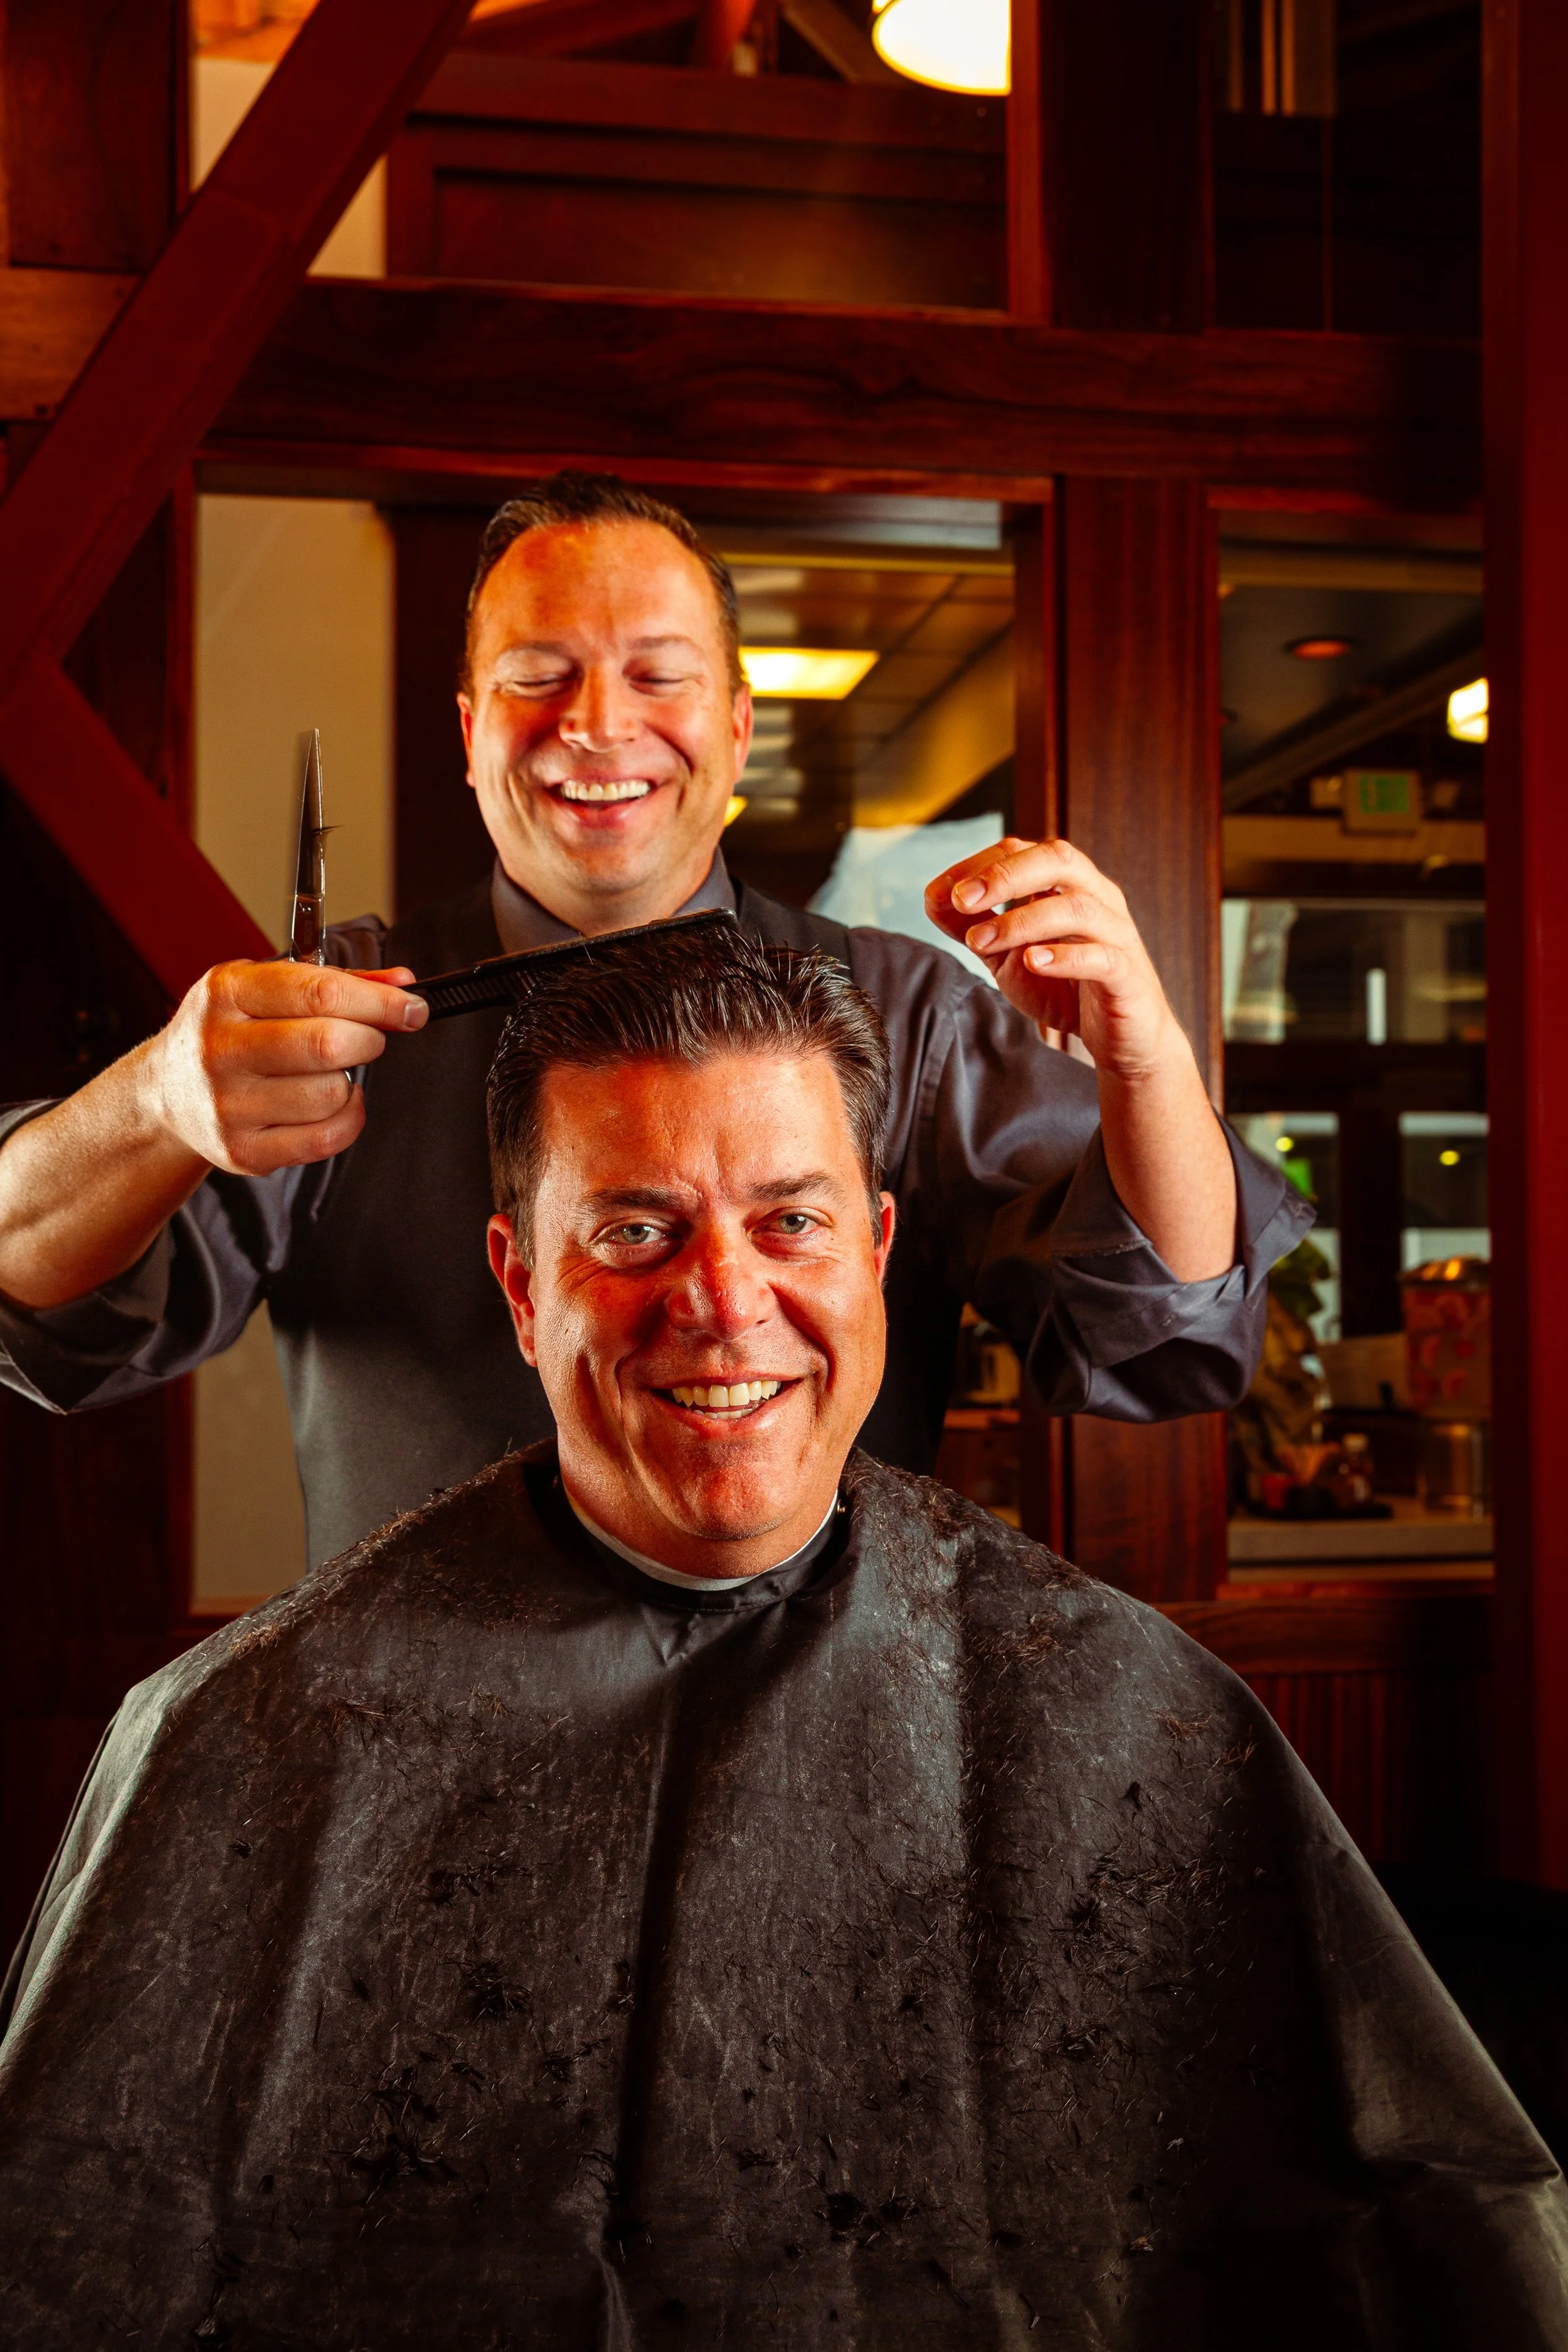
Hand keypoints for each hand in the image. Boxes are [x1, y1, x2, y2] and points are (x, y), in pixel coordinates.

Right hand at [145, 960, 428, 1177]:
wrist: (164, 1094)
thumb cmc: (227, 1032)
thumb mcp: (262, 988)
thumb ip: (335, 982)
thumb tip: (402, 983)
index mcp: (227, 993)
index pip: (319, 992)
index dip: (379, 1002)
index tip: (411, 1008)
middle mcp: (219, 1048)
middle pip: (328, 1044)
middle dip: (369, 1039)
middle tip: (367, 1038)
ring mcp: (228, 1104)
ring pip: (330, 1094)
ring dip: (350, 1082)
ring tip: (332, 1073)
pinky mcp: (242, 1150)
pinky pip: (325, 1138)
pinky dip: (347, 1119)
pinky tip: (334, 1105)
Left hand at [924, 835, 1181, 1078]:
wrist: (1120, 1039)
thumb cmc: (1066, 989)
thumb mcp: (1007, 956)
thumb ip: (972, 927)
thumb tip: (932, 897)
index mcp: (1067, 884)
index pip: (1023, 851)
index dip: (978, 865)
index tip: (940, 892)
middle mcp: (1097, 898)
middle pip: (1057, 860)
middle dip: (1004, 875)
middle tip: (961, 898)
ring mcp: (1117, 934)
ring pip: (1077, 907)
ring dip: (1022, 921)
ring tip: (980, 941)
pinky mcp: (1127, 975)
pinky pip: (1102, 957)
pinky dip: (1066, 956)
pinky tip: (1033, 962)